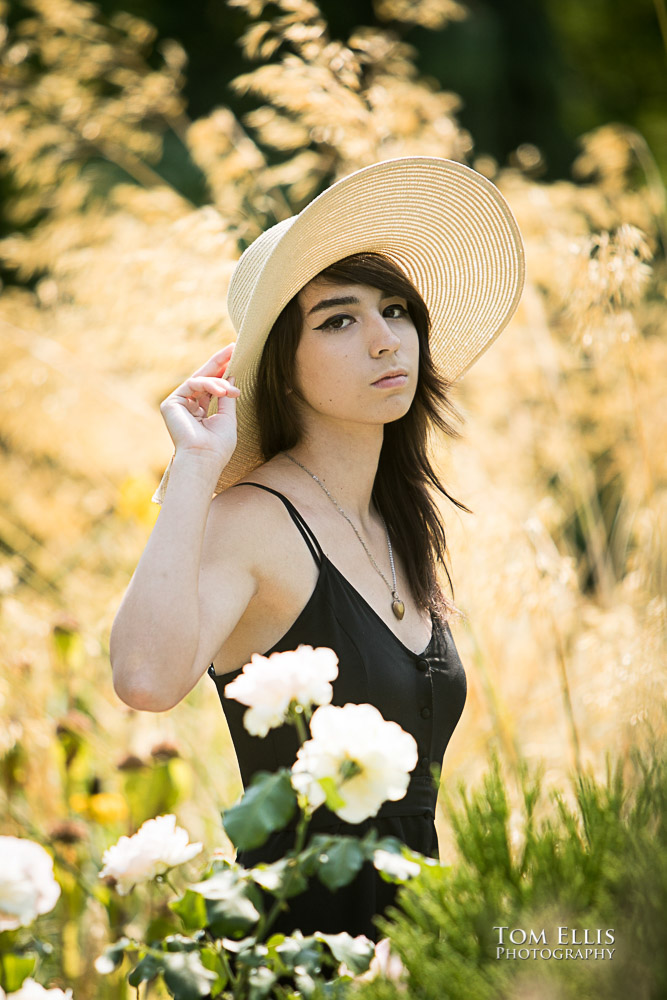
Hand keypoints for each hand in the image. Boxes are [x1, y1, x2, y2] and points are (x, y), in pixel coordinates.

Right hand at [159, 344, 240, 466]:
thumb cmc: (218, 446)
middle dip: (219, 362)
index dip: (222, 371)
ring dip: (219, 382)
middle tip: (233, 347)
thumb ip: (227, 396)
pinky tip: (223, 391)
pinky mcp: (171, 403)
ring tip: (232, 391)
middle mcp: (188, 406)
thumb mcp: (228, 418)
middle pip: (203, 378)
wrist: (204, 459)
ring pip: (200, 380)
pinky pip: (192, 384)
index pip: (211, 387)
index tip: (236, 355)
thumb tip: (230, 376)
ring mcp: (178, 404)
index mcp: (201, 412)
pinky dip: (209, 385)